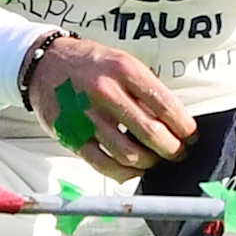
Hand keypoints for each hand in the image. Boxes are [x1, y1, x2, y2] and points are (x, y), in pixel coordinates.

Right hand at [27, 32, 196, 182]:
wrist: (44, 64)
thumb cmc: (90, 64)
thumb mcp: (122, 62)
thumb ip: (146, 88)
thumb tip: (175, 120)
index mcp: (124, 70)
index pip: (165, 105)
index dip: (184, 126)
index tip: (191, 135)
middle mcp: (106, 92)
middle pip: (151, 133)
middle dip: (172, 149)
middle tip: (178, 153)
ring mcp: (87, 116)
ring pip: (129, 154)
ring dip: (149, 163)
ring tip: (155, 161)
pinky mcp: (72, 136)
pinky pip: (103, 164)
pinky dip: (124, 173)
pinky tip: (132, 169)